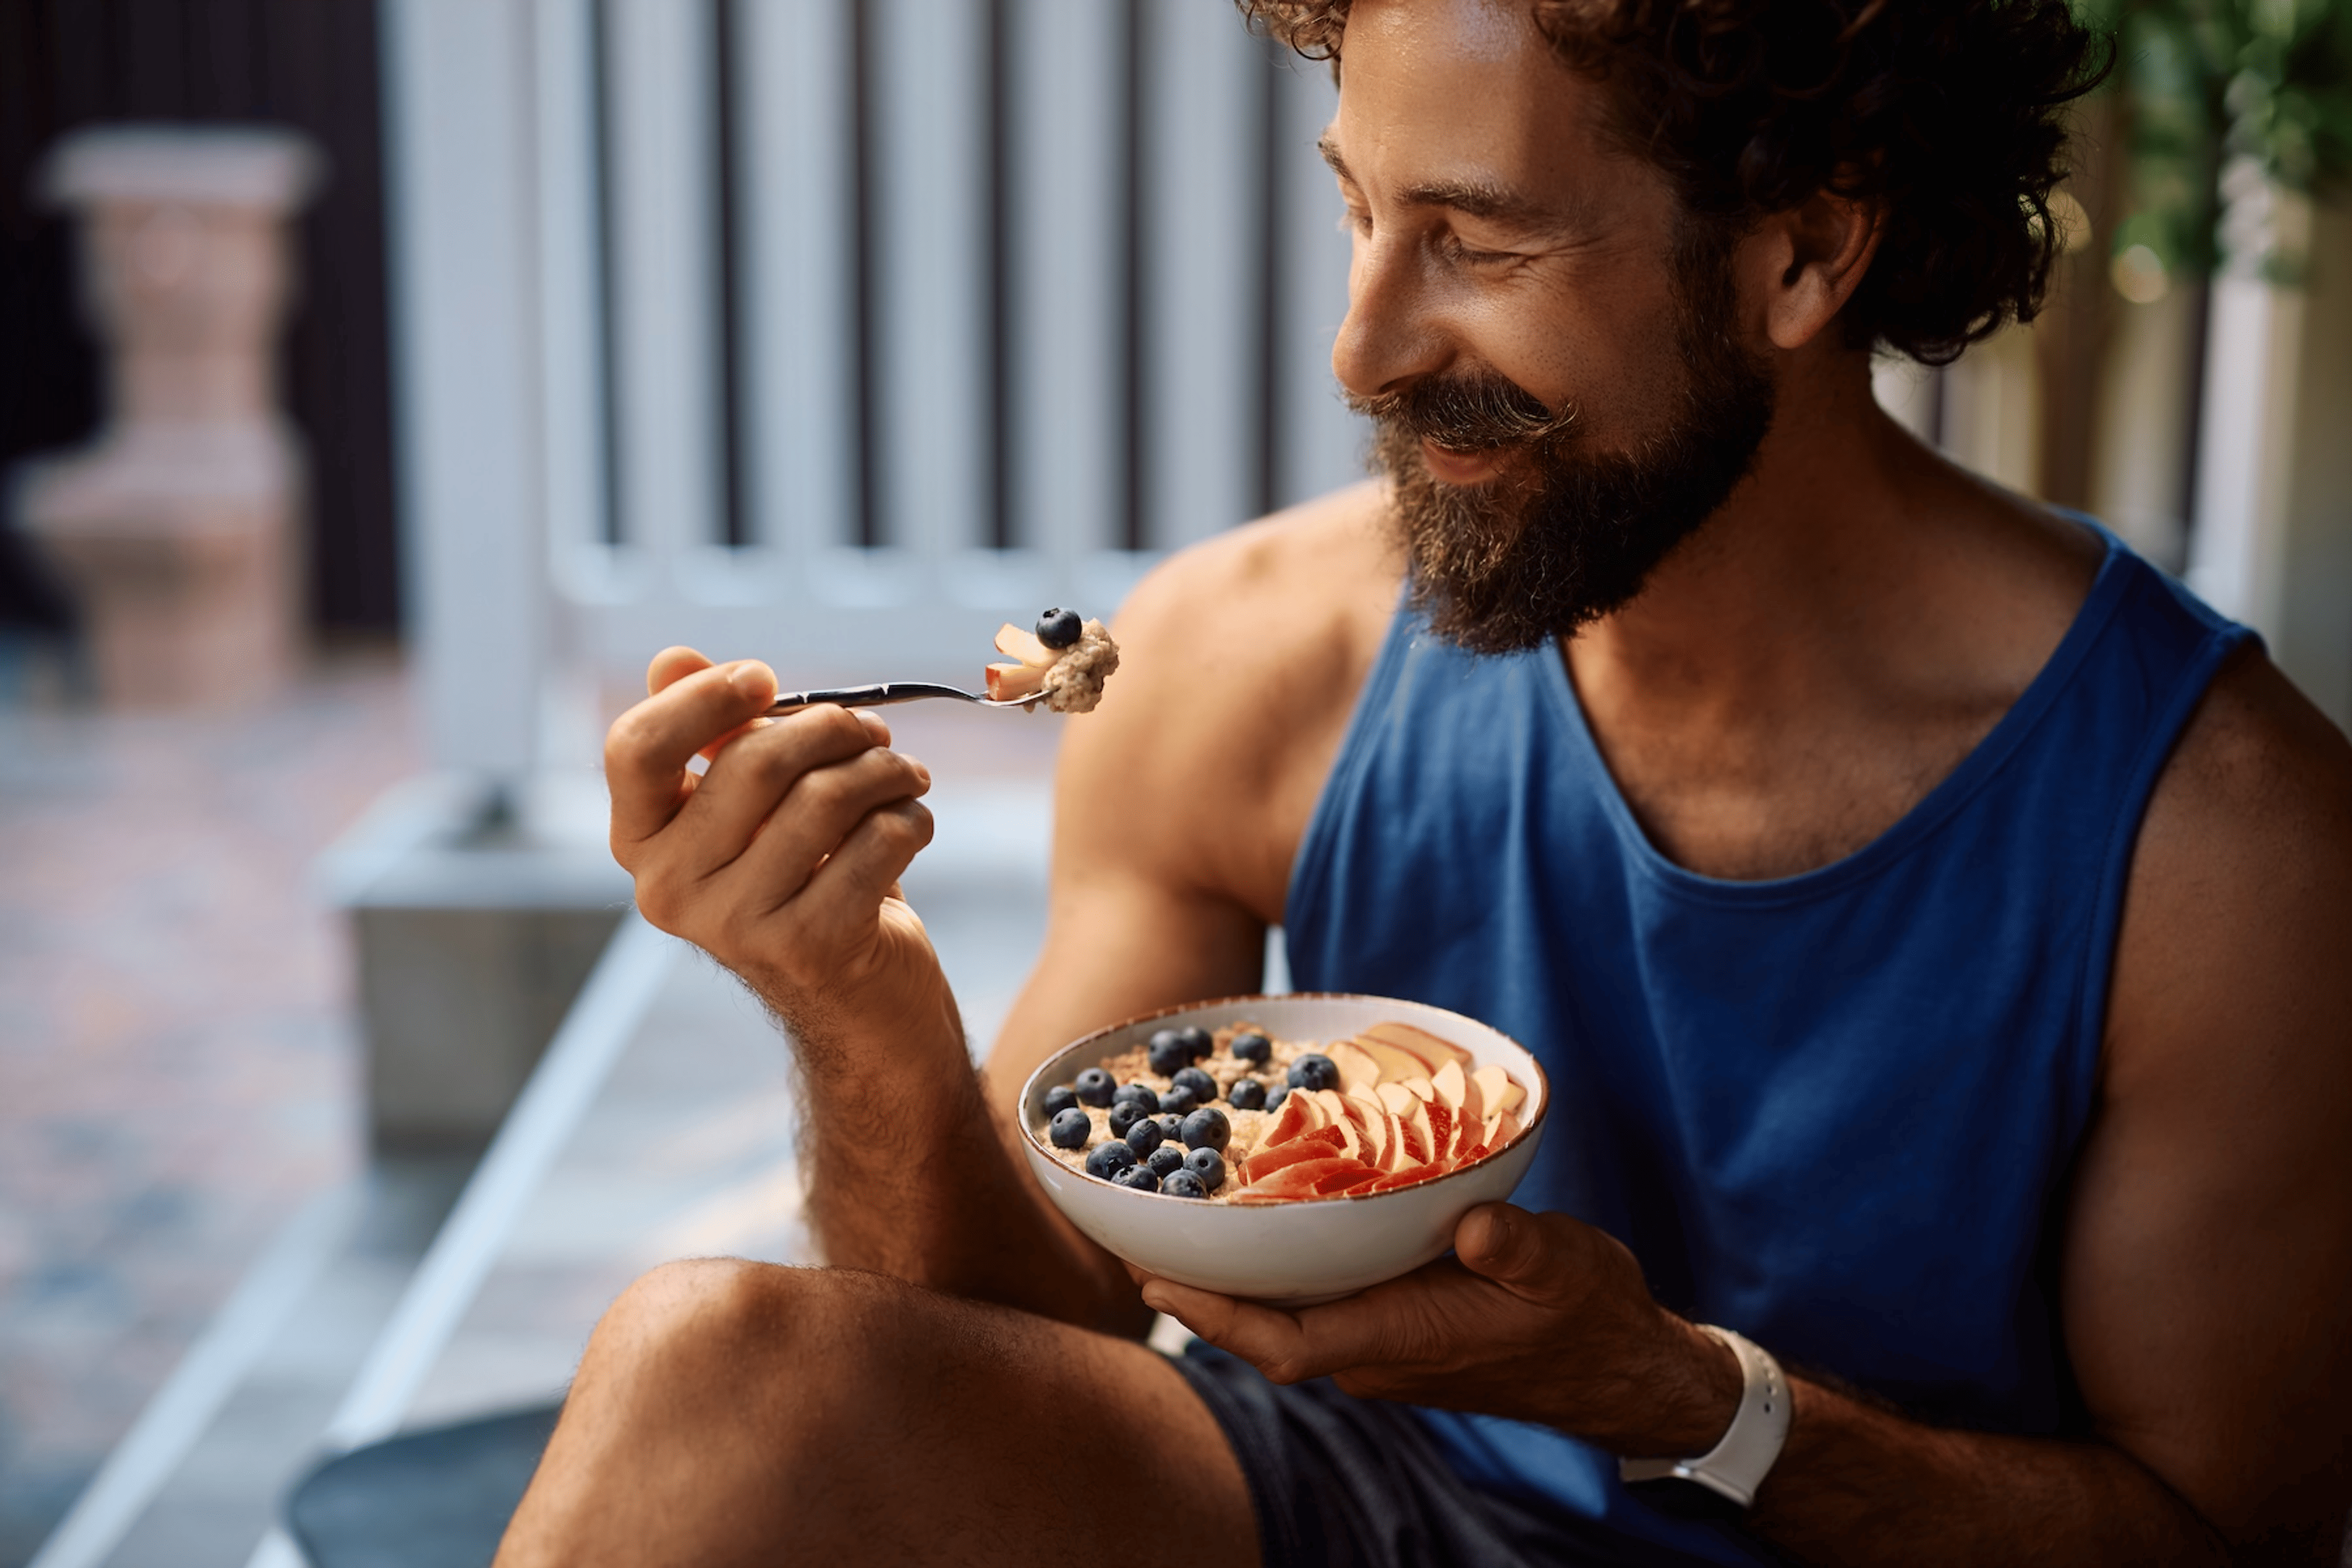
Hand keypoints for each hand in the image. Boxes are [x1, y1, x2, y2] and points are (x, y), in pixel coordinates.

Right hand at [606, 647, 953, 1063]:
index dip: (703, 699)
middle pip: (753, 763)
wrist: (860, 1002)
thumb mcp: (754, 804)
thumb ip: (714, 732)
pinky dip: (909, 820)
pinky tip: (911, 827)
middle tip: (874, 733)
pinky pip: (876, 842)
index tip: (765, 678)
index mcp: (641, 842)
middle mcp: (668, 889)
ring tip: (905, 776)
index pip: (635, 749)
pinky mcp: (807, 946)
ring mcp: (733, 925)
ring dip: (886, 771)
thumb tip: (672, 659)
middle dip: (834, 729)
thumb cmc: (805, 878)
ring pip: (825, 798)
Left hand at [1138, 1203, 1741, 1455]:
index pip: (1286, 1342)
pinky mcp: (1396, 1326)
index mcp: (1403, 1341)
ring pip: (1284, 1316)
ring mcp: (1383, 1345)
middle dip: (1196, 1289)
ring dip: (1228, 1278)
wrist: (1622, 1368)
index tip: (1157, 1280)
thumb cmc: (1590, 1317)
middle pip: (1263, 1329)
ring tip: (1169, 1216)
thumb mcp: (1567, 1268)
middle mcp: (1377, 1352)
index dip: (1217, 1316)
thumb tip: (1478, 1225)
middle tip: (1131, 1227)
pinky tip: (1254, 1226)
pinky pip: (1315, 1303)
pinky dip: (1275, 1271)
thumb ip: (1519, 1247)